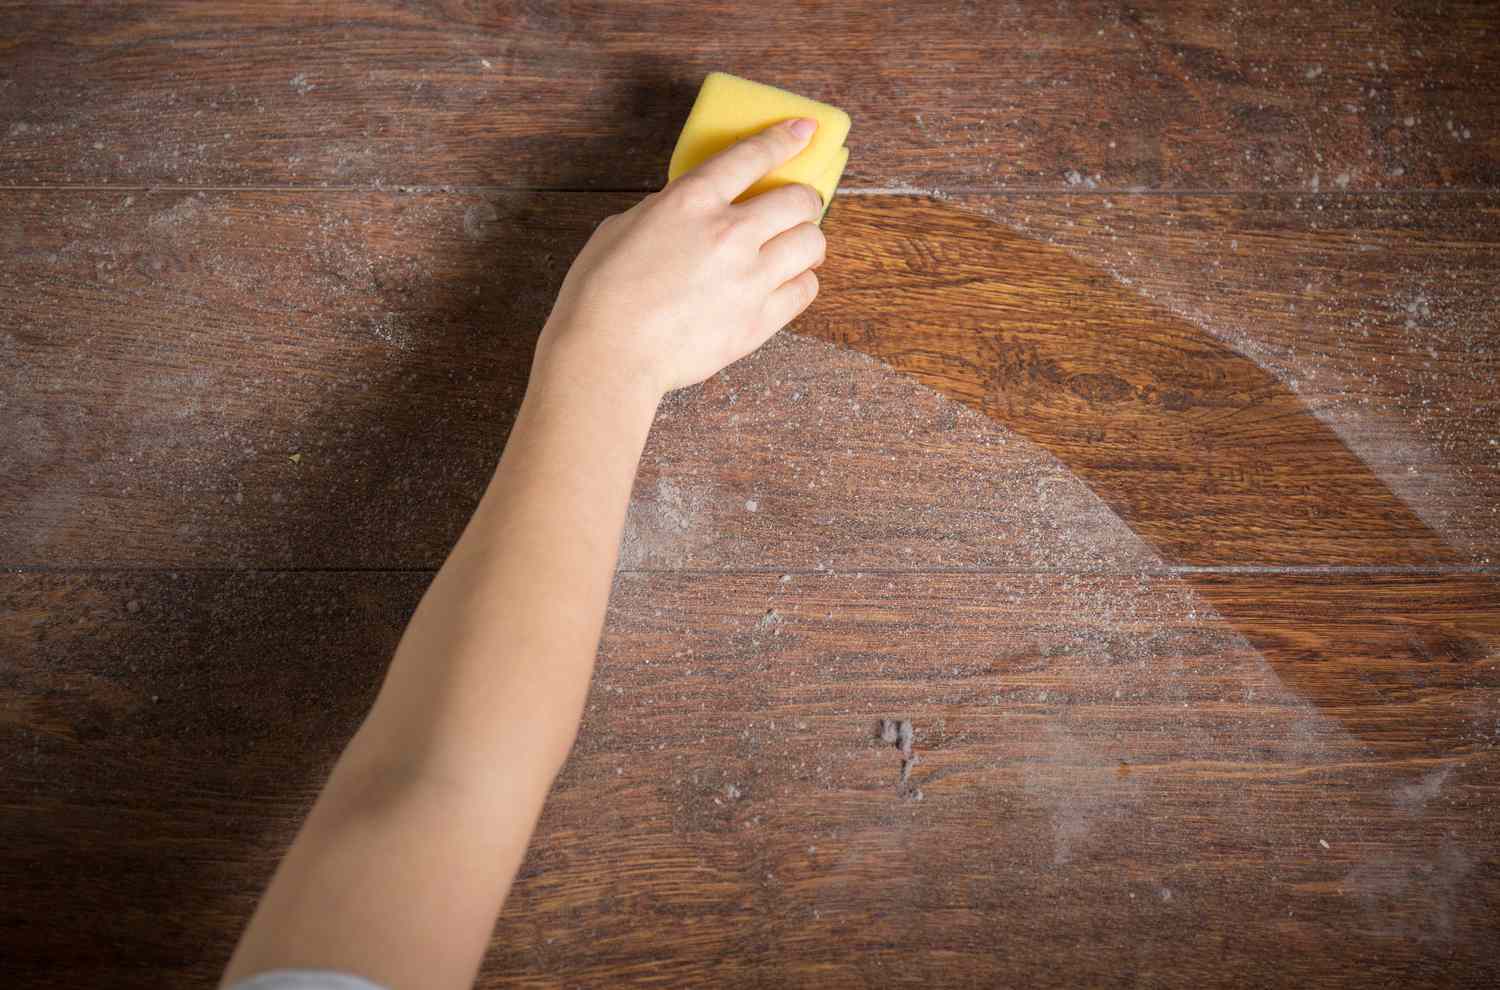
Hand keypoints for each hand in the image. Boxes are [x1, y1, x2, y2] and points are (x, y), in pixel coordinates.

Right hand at [534, 118, 826, 399]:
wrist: (607, 354)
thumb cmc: (600, 294)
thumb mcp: (623, 227)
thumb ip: (667, 211)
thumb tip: (691, 213)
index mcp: (690, 201)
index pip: (753, 156)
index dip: (786, 138)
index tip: (805, 130)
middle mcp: (728, 233)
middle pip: (799, 200)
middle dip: (803, 200)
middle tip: (797, 209)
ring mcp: (749, 278)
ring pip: (813, 243)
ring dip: (807, 242)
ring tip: (794, 249)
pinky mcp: (758, 320)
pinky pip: (805, 290)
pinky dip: (801, 282)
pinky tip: (786, 283)